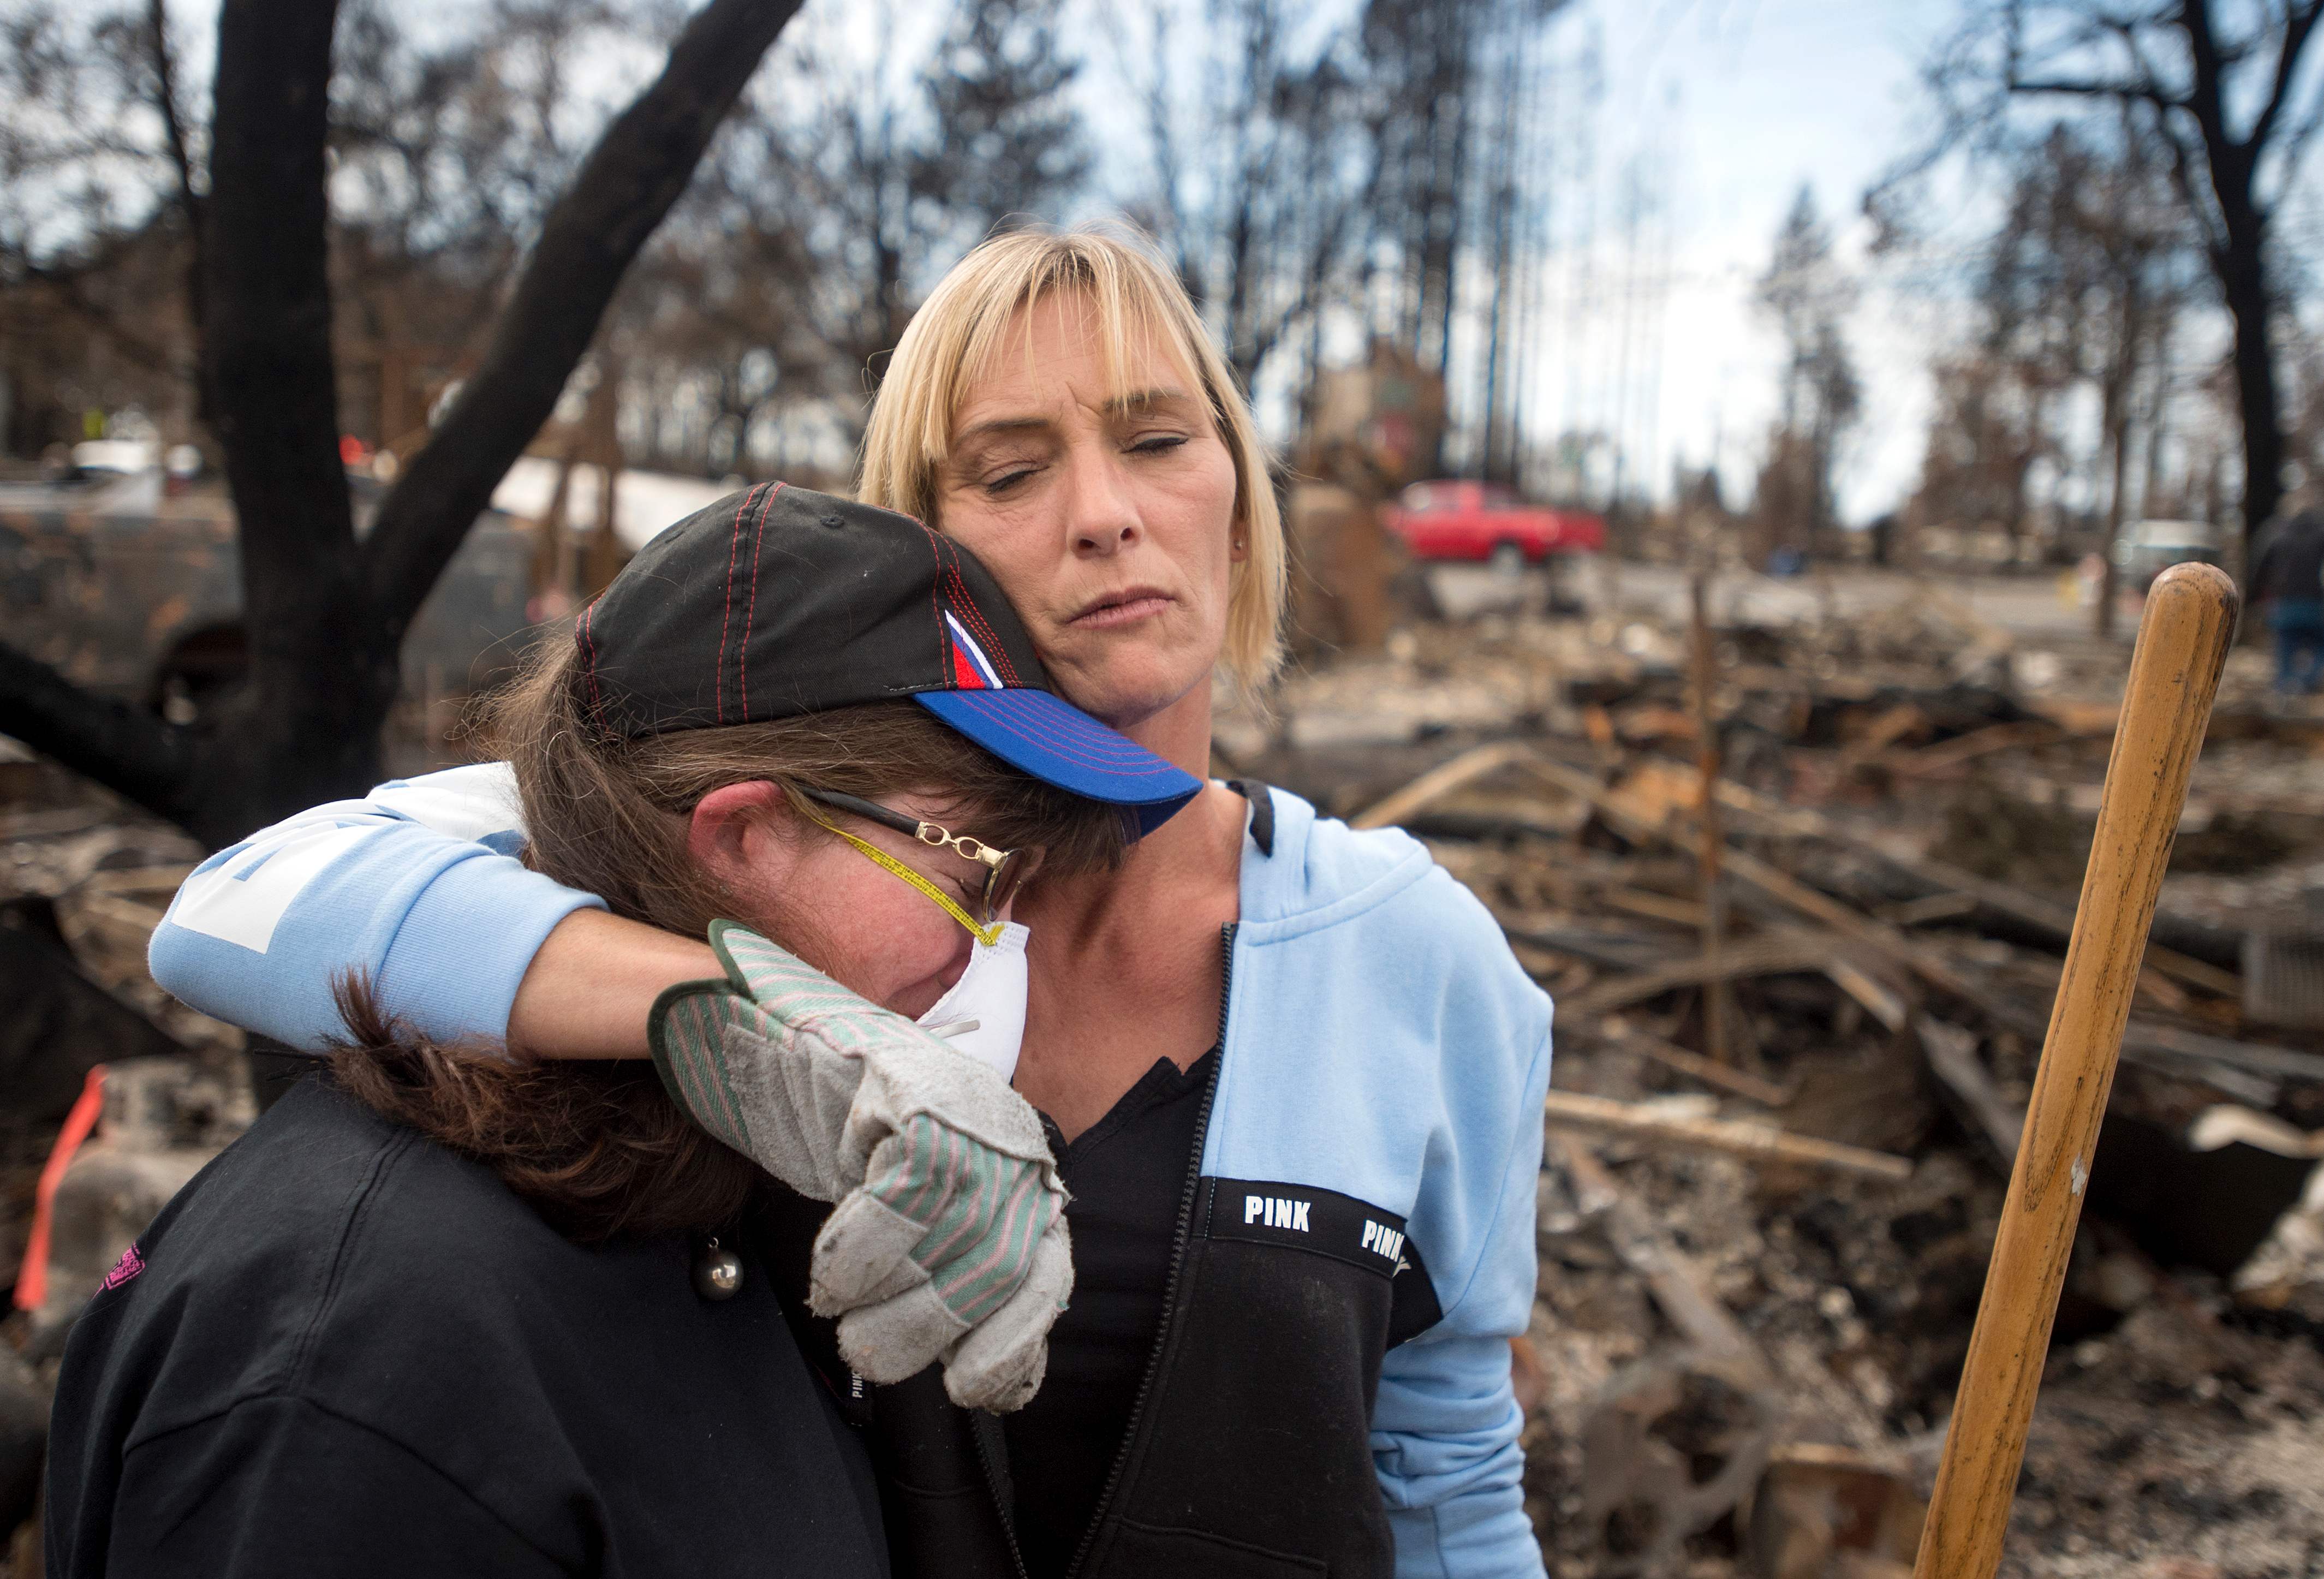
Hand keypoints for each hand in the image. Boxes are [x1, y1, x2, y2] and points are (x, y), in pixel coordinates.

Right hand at [649, 922, 1070, 1410]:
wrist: (792, 1035)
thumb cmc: (853, 1138)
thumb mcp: (916, 1215)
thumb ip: (952, 1276)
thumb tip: (983, 1378)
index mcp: (1020, 1176)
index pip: (1045, 1275)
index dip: (1012, 1343)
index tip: (969, 1389)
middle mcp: (1010, 1140)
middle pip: (991, 1266)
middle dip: (925, 1329)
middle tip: (870, 1351)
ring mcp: (967, 1108)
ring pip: (949, 1237)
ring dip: (885, 1299)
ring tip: (844, 1312)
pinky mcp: (916, 1088)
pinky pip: (901, 1196)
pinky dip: (859, 1252)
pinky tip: (832, 1271)